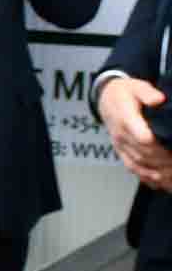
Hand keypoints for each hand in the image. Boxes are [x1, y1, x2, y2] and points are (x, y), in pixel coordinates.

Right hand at [101, 75, 171, 190]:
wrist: (106, 99)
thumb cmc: (124, 93)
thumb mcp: (136, 86)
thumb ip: (147, 93)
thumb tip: (159, 99)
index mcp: (126, 119)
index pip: (140, 137)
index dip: (156, 146)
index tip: (171, 151)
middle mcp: (122, 136)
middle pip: (143, 154)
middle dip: (163, 163)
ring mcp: (121, 146)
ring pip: (138, 164)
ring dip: (156, 174)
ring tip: (171, 179)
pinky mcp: (122, 152)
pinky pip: (133, 168)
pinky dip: (147, 178)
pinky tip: (160, 184)